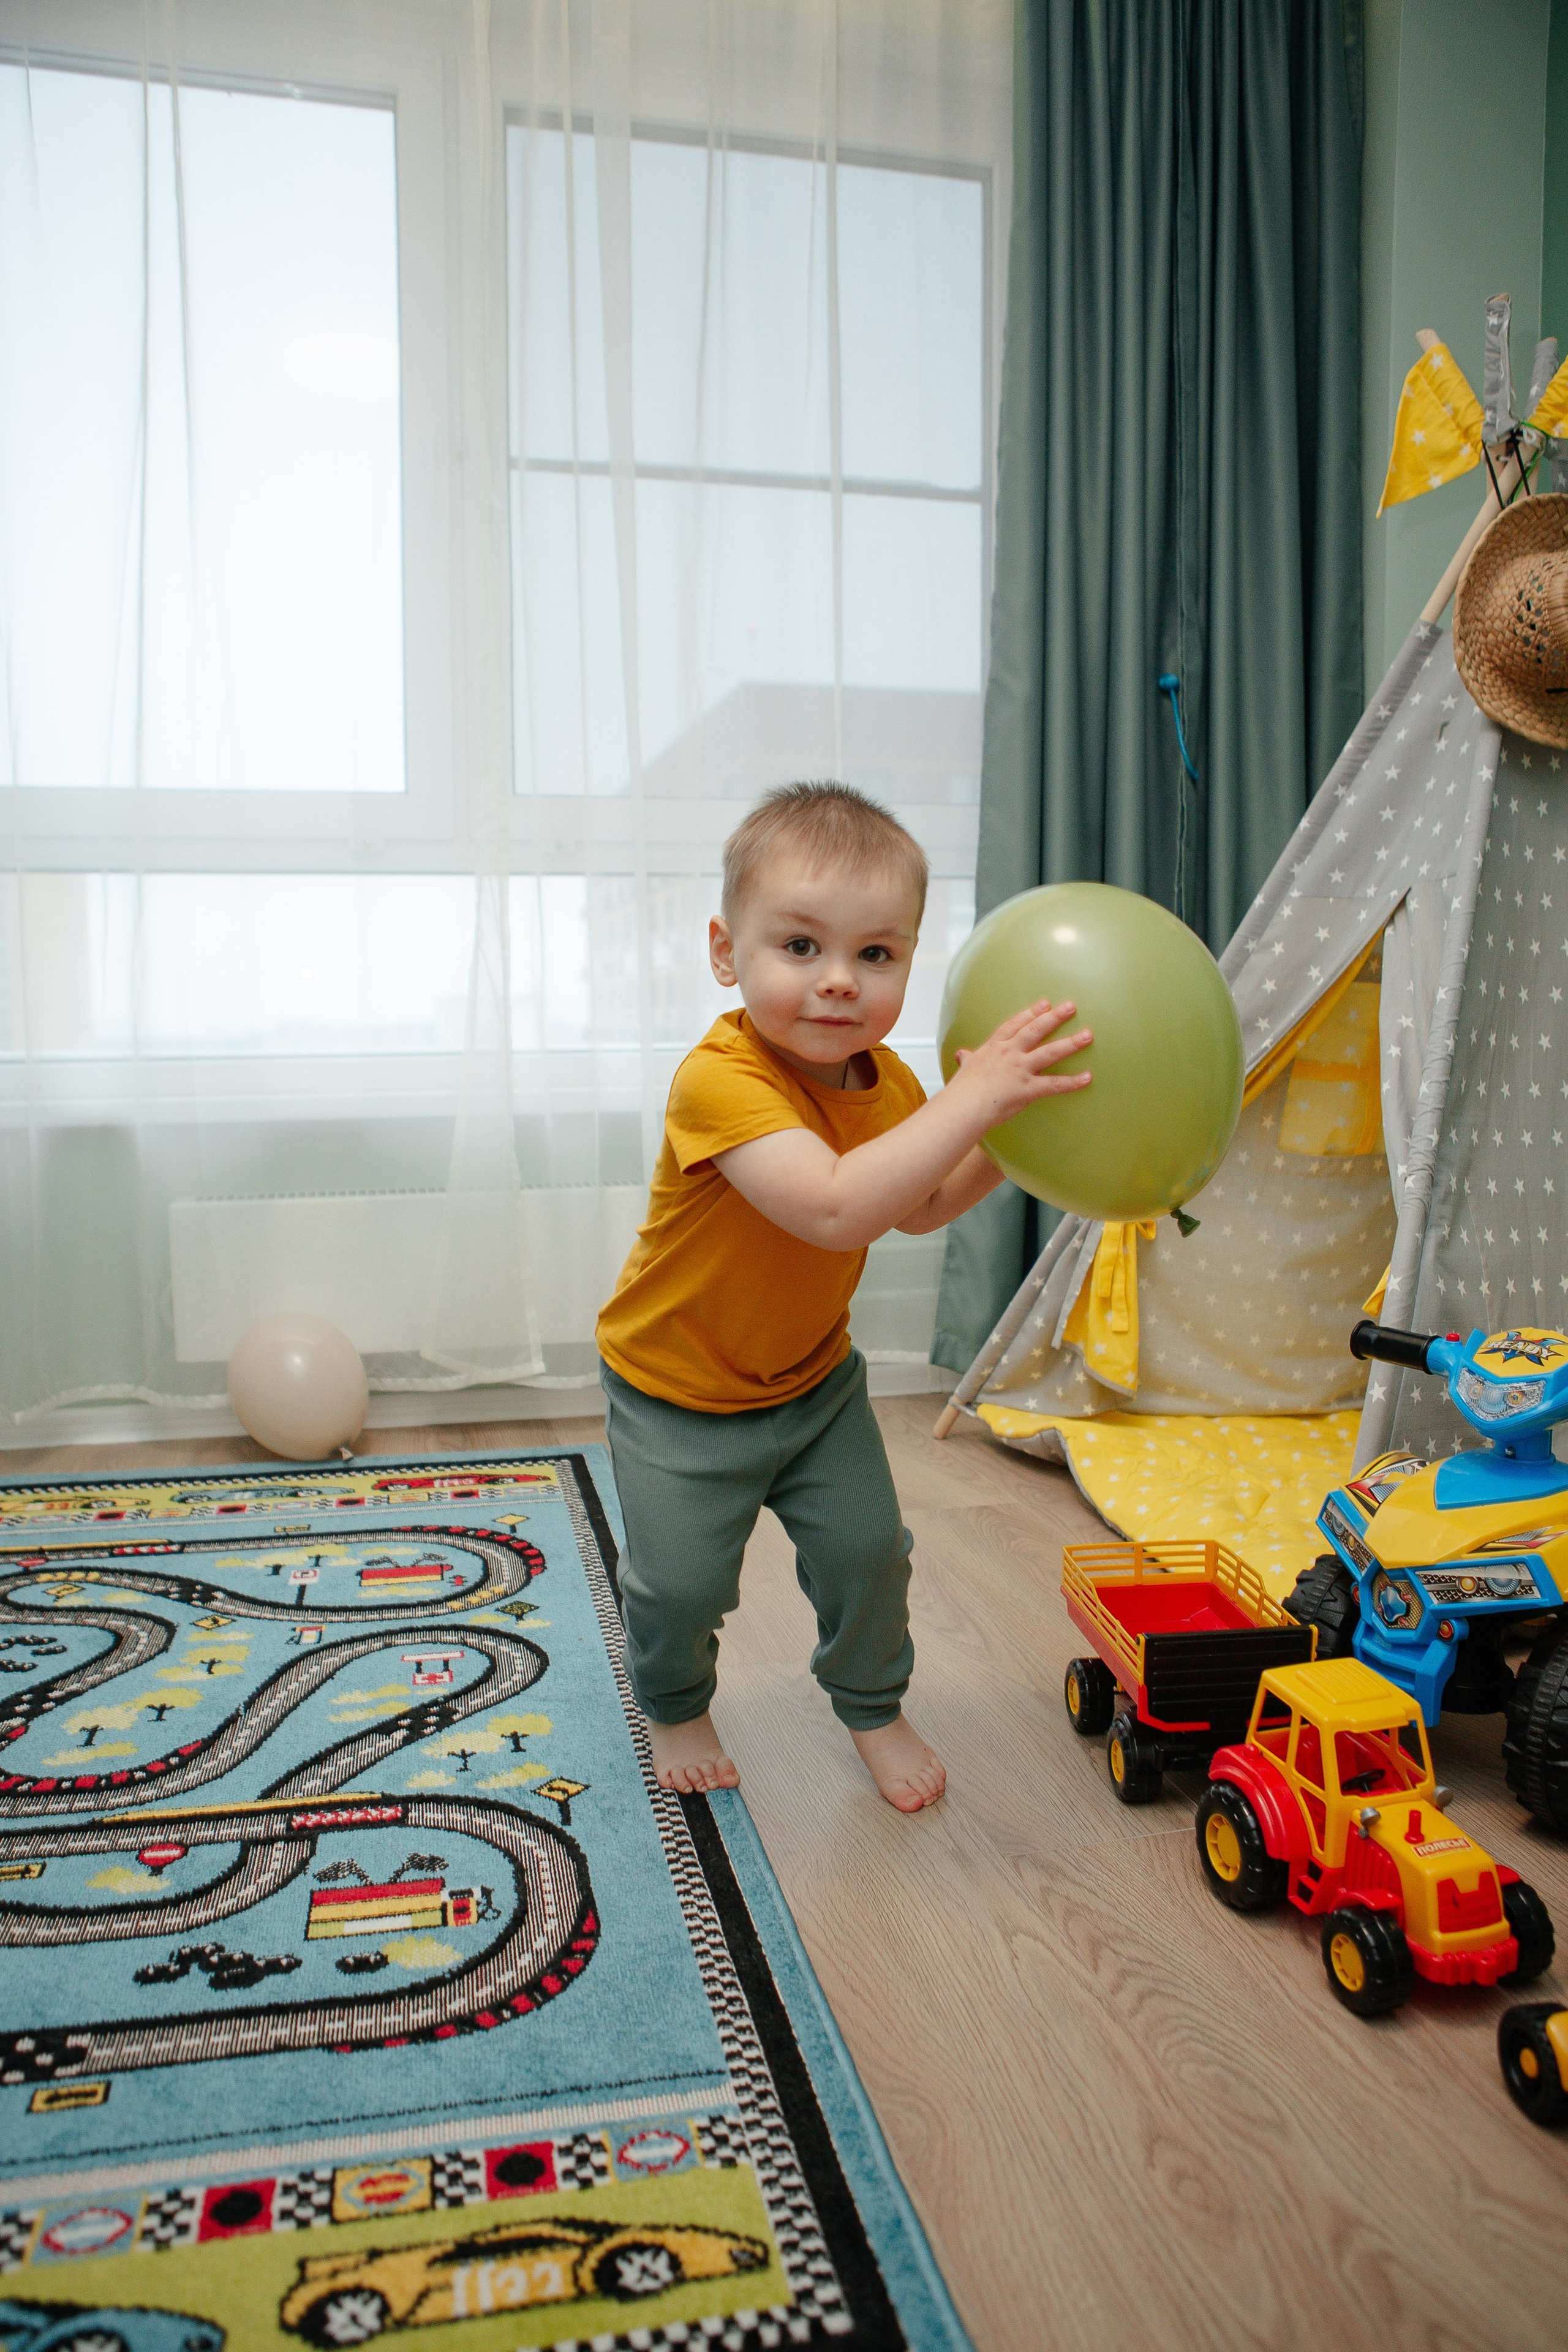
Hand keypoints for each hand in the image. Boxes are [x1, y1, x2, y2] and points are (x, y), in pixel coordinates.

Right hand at [948, 998, 1091, 1126]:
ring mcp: (1019, 1070)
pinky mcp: (1027, 1089)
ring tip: (1087, 1035)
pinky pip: (1054, 1084)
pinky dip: (1072, 1082)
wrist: (963, 1106)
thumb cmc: (962, 1089)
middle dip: (1054, 1018)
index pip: (1014, 1025)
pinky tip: (1087, 1077)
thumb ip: (967, 1059)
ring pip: (1049, 1052)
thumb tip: (961, 1054)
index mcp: (994, 1047)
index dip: (1030, 1013)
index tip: (1044, 1004)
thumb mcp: (965, 1068)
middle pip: (1035, 1031)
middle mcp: (1009, 1054)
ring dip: (1070, 1043)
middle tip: (1071, 1007)